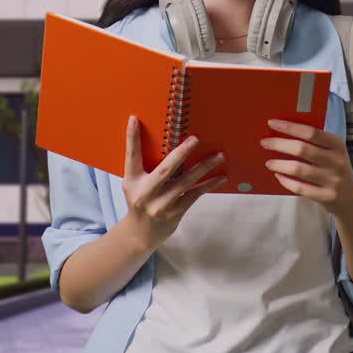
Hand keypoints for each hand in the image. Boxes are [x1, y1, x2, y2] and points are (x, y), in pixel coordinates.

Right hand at [121, 115, 226, 250]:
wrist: (140, 234)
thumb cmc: (140, 200)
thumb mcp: (134, 183)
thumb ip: (143, 165)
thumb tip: (158, 138)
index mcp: (132, 180)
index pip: (131, 156)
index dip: (132, 138)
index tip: (134, 119)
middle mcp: (146, 192)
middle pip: (165, 170)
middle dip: (181, 153)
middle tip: (195, 139)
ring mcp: (161, 204)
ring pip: (185, 182)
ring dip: (204, 167)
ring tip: (219, 156)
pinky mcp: (175, 213)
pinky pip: (194, 195)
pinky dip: (208, 185)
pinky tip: (220, 177)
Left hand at [261, 119, 352, 213]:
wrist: (352, 199)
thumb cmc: (336, 170)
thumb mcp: (333, 153)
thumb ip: (316, 143)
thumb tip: (284, 132)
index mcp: (337, 145)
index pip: (311, 132)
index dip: (290, 127)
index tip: (272, 123)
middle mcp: (336, 161)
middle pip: (302, 149)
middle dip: (279, 144)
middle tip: (264, 143)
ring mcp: (332, 180)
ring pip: (299, 169)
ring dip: (279, 164)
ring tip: (268, 162)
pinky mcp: (326, 196)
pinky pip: (300, 188)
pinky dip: (286, 181)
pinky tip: (278, 176)